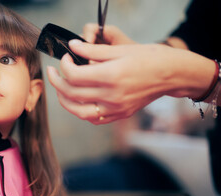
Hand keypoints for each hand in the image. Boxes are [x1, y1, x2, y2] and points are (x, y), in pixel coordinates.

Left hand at [47, 25, 214, 124]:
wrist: (172, 75)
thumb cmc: (149, 58)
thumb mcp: (120, 49)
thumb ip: (92, 51)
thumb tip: (72, 47)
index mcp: (111, 76)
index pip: (73, 75)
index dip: (63, 65)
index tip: (65, 58)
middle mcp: (111, 96)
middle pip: (71, 93)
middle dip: (56, 81)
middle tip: (53, 72)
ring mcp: (115, 109)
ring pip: (78, 111)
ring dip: (64, 100)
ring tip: (60, 88)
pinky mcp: (119, 115)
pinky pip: (93, 119)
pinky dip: (80, 111)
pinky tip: (77, 101)